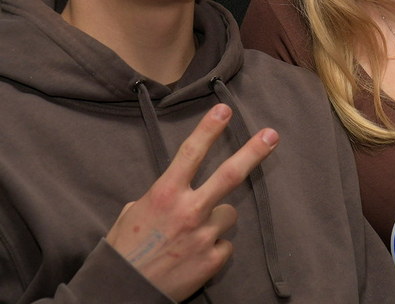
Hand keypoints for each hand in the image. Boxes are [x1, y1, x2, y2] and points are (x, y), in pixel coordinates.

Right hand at [106, 103, 278, 301]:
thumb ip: (163, 196)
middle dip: (253, 152)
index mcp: (165, 194)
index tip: (224, 109)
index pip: (191, 153)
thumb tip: (178, 190)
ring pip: (228, 213)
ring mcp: (203, 236)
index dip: (209, 129)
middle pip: (229, 175)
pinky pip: (224, 243)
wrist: (122, 293)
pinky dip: (214, 246)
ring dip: (217, 218)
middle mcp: (188, 211)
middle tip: (272, 135)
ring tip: (193, 234)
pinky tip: (194, 256)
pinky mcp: (213, 259)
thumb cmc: (125, 249)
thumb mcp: (135, 212)